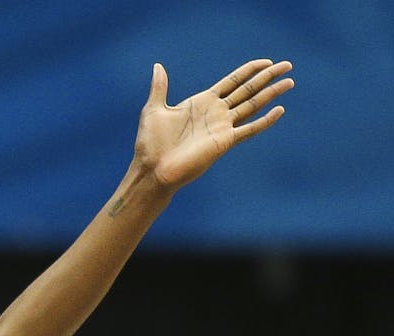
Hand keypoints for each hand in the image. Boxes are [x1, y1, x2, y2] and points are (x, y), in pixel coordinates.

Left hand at [134, 59, 292, 190]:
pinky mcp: (224, 142)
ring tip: (290, 82)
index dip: (249, 71)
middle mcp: (216, 113)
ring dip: (271, 94)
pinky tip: (280, 110)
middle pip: (248, 90)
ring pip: (253, 105)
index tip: (266, 61)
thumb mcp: (154, 109)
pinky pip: (249, 129)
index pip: (232, 82)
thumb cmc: (150, 143)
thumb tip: (158, 66)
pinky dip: (265, 120)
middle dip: (267, 77)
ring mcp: (222, 127)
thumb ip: (160, 87)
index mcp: (202, 102)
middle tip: (288, 65)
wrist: (153, 169)